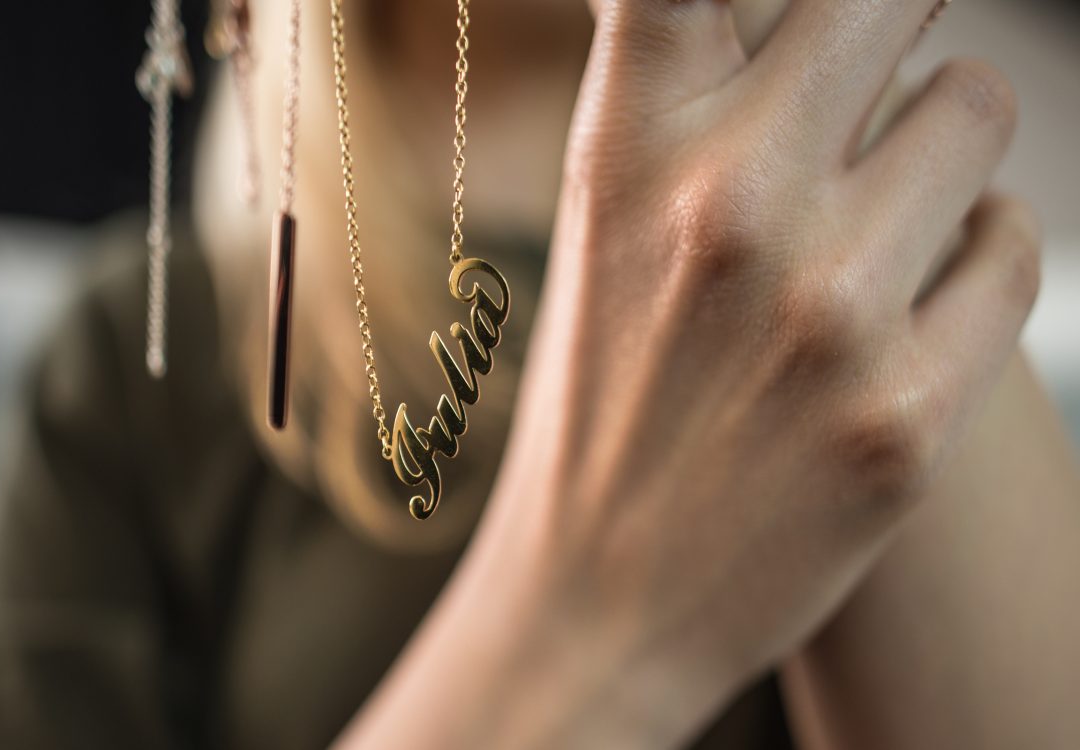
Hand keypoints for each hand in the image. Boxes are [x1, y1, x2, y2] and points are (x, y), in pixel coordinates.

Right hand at [486, 0, 1037, 736]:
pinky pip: (1011, 245)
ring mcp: (829, 309)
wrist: (604, 593)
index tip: (817, 17)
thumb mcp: (604, 222)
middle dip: (887, 28)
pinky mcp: (910, 406)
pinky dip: (970, 261)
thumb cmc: (605, 392)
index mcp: (626, 147)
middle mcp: (729, 205)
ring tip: (872, 220)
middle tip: (863, 79)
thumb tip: (780, 10)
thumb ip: (684, 89)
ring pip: (974, 113)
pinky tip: (903, 307)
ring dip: (936, 154)